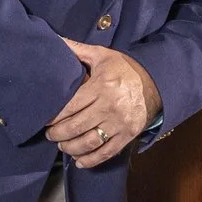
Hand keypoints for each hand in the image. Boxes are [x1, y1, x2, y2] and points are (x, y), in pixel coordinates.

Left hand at [46, 40, 162, 168]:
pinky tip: (79, 161)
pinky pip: (107, 152)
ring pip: (89, 142)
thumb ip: (77, 50)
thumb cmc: (125, 69)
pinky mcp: (128, 135)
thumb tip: (55, 40)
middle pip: (76, 127)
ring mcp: (120, 123)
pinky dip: (91, 160)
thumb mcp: (103, 55)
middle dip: (58, 134)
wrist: (156, 82)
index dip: (54, 117)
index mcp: (101, 87)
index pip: (70, 107)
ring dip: (71, 148)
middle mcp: (109, 107)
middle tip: (50, 135)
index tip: (45, 121)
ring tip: (62, 146)